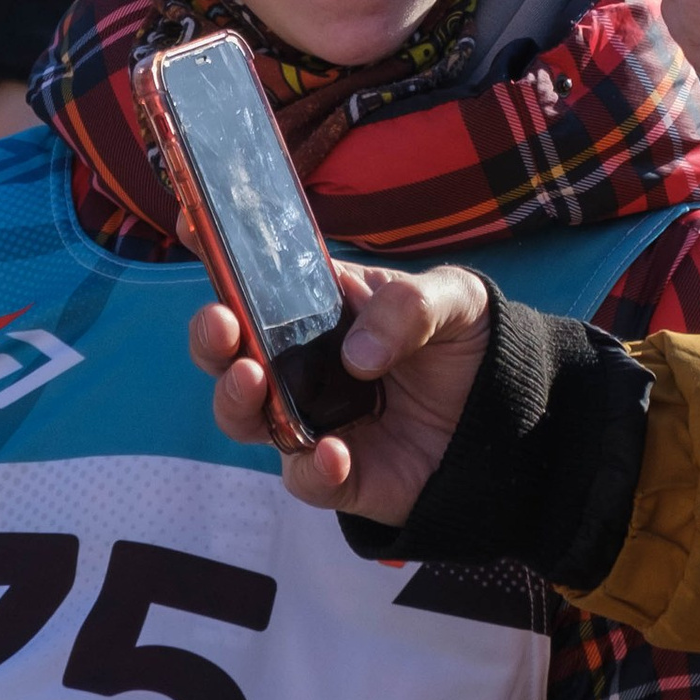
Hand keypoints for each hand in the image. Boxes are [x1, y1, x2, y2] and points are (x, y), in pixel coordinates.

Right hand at [190, 261, 492, 527]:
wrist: (508, 416)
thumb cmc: (467, 340)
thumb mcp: (453, 299)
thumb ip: (408, 308)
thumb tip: (357, 355)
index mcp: (316, 306)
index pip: (254, 277)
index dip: (214, 249)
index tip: (191, 223)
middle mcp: (299, 363)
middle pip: (228, 352)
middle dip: (209, 338)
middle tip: (221, 324)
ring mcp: (312, 418)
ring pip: (245, 415)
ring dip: (235, 398)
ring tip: (251, 378)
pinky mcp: (339, 474)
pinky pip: (306, 477)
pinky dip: (314, 467)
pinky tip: (335, 452)